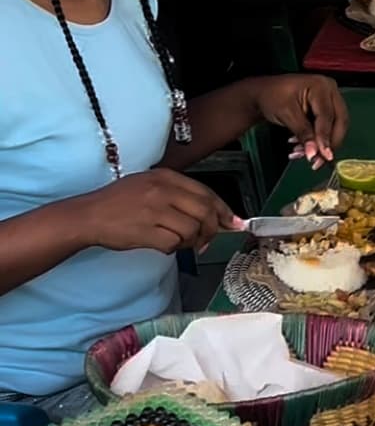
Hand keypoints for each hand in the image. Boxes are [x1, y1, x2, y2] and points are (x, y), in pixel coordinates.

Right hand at [77, 169, 235, 255]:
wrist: (89, 215)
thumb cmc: (120, 203)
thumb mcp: (150, 186)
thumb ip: (181, 196)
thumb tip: (216, 215)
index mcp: (166, 177)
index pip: (207, 193)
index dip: (224, 210)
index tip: (234, 222)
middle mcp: (163, 190)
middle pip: (206, 212)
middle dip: (212, 230)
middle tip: (207, 241)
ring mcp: (155, 210)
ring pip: (193, 230)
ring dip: (191, 242)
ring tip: (180, 242)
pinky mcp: (146, 231)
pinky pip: (174, 244)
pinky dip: (173, 249)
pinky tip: (164, 245)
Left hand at [252, 73, 347, 167]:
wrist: (264, 93)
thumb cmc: (272, 96)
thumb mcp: (286, 113)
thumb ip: (302, 133)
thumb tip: (314, 153)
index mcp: (321, 86)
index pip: (327, 116)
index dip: (325, 137)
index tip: (323, 155)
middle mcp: (330, 92)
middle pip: (339, 122)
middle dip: (329, 144)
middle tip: (319, 161)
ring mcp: (330, 100)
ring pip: (336, 128)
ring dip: (323, 144)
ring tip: (306, 155)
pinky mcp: (327, 110)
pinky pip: (329, 128)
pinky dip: (318, 141)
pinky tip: (305, 148)